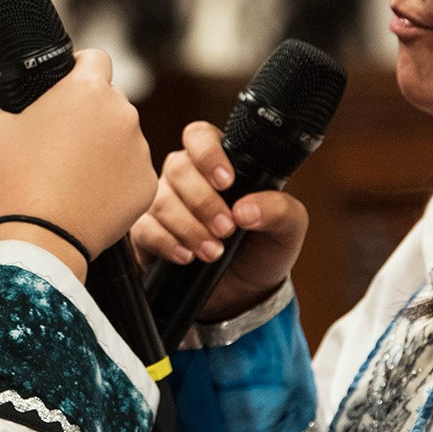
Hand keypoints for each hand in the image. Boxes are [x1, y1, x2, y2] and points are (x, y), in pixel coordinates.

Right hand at [0, 51, 156, 261]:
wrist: (41, 238)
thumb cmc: (12, 179)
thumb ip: (0, 97)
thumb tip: (6, 96)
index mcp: (86, 90)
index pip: (96, 59)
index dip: (78, 68)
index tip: (66, 86)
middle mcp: (122, 113)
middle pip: (110, 101)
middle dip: (89, 113)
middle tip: (61, 140)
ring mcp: (140, 150)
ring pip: (123, 137)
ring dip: (104, 146)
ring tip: (72, 174)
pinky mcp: (147, 183)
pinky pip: (131, 171)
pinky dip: (114, 179)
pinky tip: (88, 193)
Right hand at [129, 119, 308, 323]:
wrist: (244, 295)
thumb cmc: (263, 250)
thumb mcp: (288, 229)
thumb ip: (279, 209)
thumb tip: (245, 208)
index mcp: (219, 165)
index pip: (200, 136)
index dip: (208, 154)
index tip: (227, 182)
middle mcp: (186, 179)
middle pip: (178, 168)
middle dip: (203, 201)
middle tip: (226, 229)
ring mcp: (163, 204)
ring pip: (161, 200)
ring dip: (190, 228)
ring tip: (214, 252)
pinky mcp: (147, 234)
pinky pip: (144, 229)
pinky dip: (167, 243)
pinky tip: (187, 257)